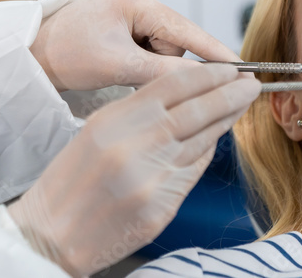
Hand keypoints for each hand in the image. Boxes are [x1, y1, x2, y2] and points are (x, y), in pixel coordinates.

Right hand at [7, 64, 260, 276]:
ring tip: (241, 105)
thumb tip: (182, 96)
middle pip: (197, 110)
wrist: (51, 234)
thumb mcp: (95, 131)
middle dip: (230, 94)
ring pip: (202, 140)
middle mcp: (135, 146)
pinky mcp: (161, 207)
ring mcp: (151, 178)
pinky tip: (216, 140)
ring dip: (226, 120)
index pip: (172, 85)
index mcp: (115, 120)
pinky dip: (207, 153)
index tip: (228, 68)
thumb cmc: (68, 182)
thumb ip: (137, 112)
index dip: (207, 74)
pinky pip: (194, 172)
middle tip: (250, 83)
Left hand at [32, 0, 239, 90]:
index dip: (214, 52)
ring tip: (118, 68)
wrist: (36, 55)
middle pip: (174, 40)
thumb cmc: (67, 55)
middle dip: (159, 63)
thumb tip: (207, 81)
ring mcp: (131, 4)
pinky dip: (141, 61)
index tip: (242, 69)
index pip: (185, 29)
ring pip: (164, 47)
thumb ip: (165, 72)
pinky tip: (120, 64)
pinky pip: (150, 45)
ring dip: (148, 64)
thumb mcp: (119, 66)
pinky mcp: (127, 17)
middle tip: (130, 73)